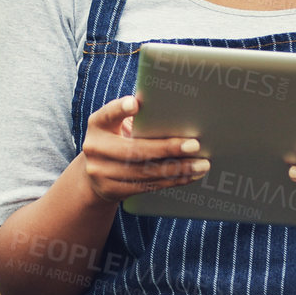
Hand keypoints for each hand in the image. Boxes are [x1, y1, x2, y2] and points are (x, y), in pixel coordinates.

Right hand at [79, 94, 209, 208]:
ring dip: (178, 169)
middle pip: (134, 150)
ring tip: (201, 164)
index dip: (120, 109)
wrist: (94, 174)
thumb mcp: (118, 124)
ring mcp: (101, 172)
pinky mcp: (112, 190)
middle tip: (195, 145)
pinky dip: (172, 180)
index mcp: (98, 124)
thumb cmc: (118, 139)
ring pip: (145, 172)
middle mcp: (95, 148)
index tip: (135, 103)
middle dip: (168, 148)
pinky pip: (147, 186)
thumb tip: (176, 111)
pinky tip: (189, 175)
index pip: (108, 114)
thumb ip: (138, 117)